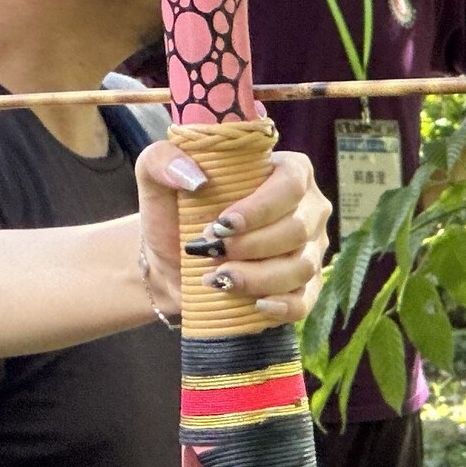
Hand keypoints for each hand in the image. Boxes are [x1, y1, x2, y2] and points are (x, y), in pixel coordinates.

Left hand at [135, 144, 330, 323]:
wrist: (169, 258)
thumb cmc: (172, 210)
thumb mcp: (155, 174)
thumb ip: (164, 160)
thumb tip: (197, 179)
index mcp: (287, 170)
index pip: (291, 183)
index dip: (261, 207)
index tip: (223, 225)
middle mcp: (307, 208)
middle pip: (297, 229)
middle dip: (252, 246)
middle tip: (212, 252)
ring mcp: (310, 249)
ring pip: (302, 267)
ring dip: (259, 277)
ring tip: (218, 278)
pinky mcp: (303, 286)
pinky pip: (305, 301)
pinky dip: (282, 307)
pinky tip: (256, 305)